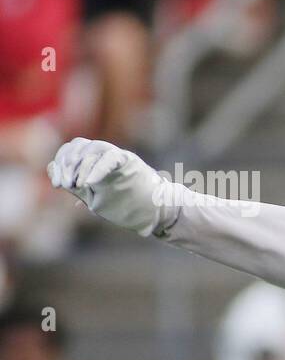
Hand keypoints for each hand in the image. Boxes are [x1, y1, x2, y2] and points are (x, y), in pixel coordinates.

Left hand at [48, 138, 172, 236]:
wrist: (159, 213)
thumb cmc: (130, 207)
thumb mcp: (95, 197)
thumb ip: (74, 185)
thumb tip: (50, 169)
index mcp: (97, 162)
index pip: (72, 150)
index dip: (61, 163)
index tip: (59, 185)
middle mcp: (107, 155)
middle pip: (80, 145)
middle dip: (67, 164)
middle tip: (65, 184)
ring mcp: (120, 156)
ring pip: (93, 148)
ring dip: (80, 166)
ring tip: (79, 185)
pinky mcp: (131, 162)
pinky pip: (110, 158)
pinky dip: (96, 169)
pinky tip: (89, 183)